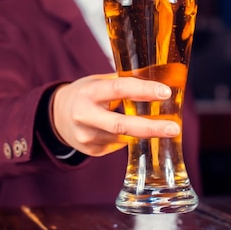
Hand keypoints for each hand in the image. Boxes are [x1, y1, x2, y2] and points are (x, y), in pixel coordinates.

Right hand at [51, 75, 179, 156]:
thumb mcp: (98, 82)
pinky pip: (119, 144)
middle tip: (174, 128)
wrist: (56, 116)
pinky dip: (132, 138)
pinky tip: (135, 132)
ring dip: (146, 132)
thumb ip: (123, 82)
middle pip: (121, 125)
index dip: (143, 90)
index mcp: (89, 92)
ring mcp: (87, 137)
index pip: (118, 89)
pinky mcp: (92, 151)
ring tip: (165, 128)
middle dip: (150, 127)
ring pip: (124, 137)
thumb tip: (160, 78)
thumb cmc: (85, 94)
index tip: (165, 93)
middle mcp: (85, 116)